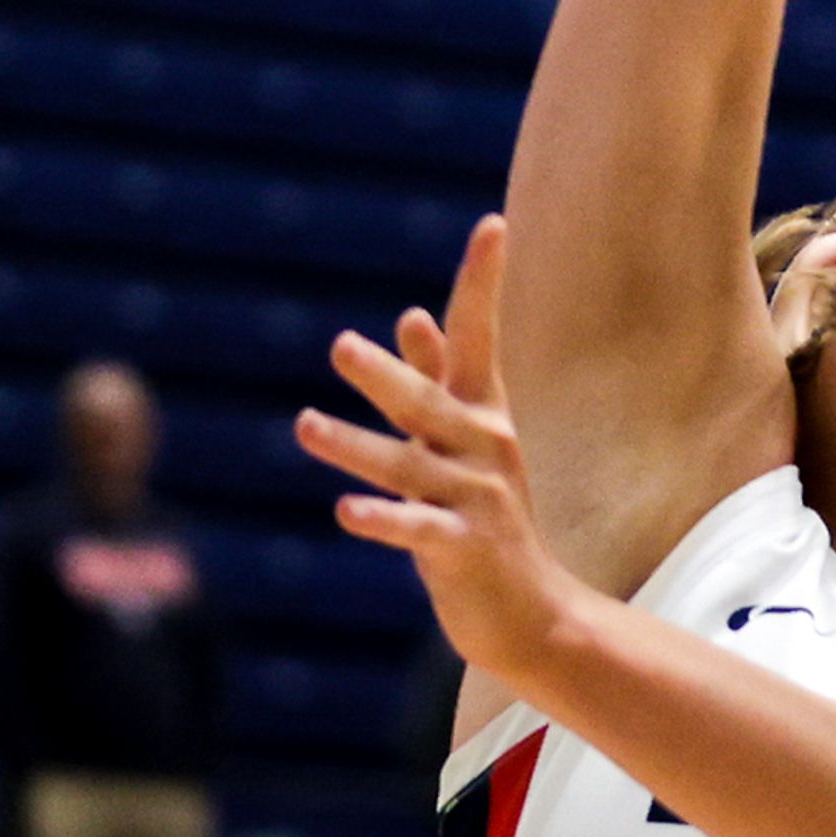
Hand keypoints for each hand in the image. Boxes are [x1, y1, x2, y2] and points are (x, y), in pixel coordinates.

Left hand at [297, 223, 586, 696]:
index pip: (481, 334)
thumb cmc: (488, 520)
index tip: (491, 225)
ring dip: (354, 448)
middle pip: (430, 403)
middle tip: (340, 348)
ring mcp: (479, 500)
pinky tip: (345, 511)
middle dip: (388, 376)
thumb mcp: (465, 443)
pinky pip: (417, 530)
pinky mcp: (464, 550)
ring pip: (409, 466)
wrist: (531, 611)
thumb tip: (410, 314)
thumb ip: (437, 378)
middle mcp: (486, 448)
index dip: (482, 280)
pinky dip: (383, 519)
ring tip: (304, 426)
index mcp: (483, 415)